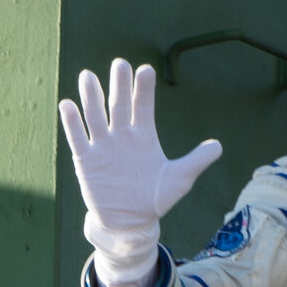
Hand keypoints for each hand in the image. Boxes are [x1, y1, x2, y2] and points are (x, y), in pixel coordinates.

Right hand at [58, 60, 220, 286]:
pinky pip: (78, 139)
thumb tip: (219, 146)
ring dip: (91, 98)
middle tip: (119, 64)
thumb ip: (196, 161)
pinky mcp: (86, 160)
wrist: (129, 221)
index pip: (144, 107)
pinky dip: (72, 123)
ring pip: (95, 117)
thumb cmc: (154, 198)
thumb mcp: (179, 180)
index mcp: (144, 136)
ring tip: (88, 76)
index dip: (144, 89)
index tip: (145, 70)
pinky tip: (67, 104)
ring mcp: (103, 146)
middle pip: (119, 106)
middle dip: (119, 86)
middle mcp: (122, 136)